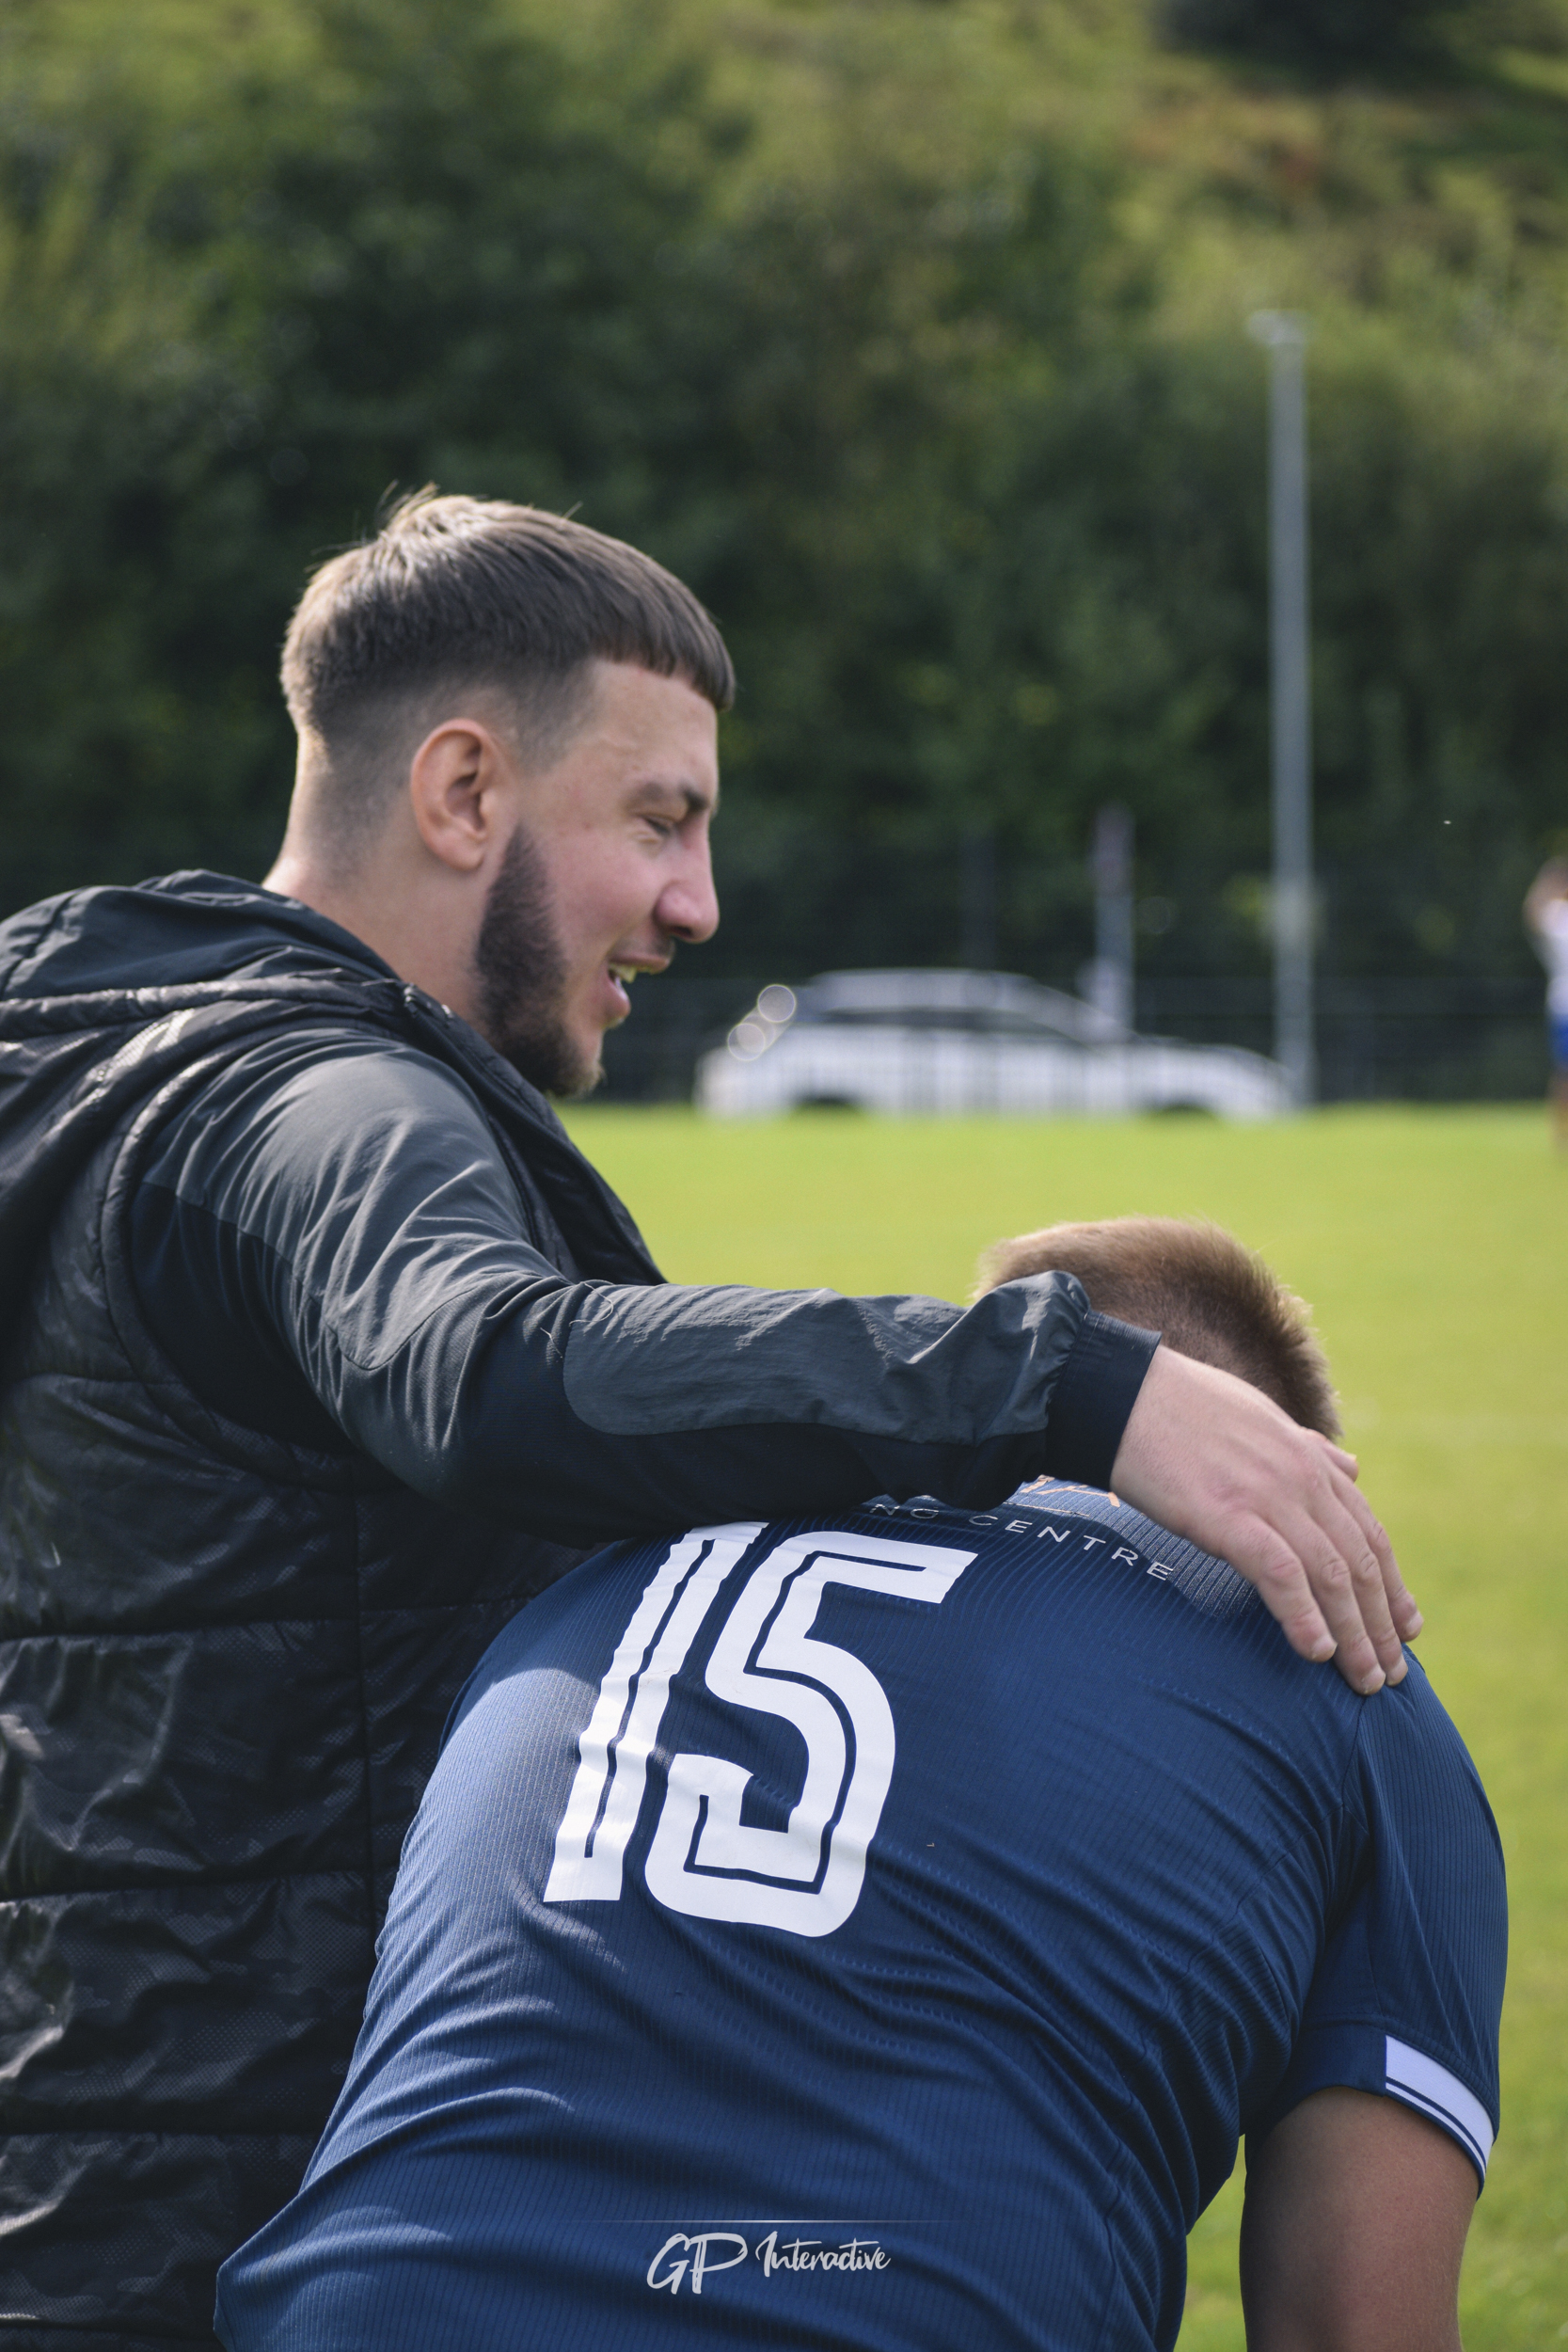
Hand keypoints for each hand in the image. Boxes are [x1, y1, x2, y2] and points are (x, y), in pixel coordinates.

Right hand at [1110, 1346, 1418, 1694]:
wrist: (1120, 1394)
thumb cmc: (1179, 1406)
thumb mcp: (1259, 1418)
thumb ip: (1308, 1449)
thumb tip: (1350, 1466)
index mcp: (1307, 1459)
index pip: (1367, 1531)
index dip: (1392, 1584)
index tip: (1407, 1628)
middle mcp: (1300, 1478)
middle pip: (1359, 1561)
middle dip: (1381, 1623)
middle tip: (1392, 1675)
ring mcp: (1267, 1496)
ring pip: (1331, 1574)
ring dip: (1355, 1634)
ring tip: (1365, 1681)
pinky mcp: (1227, 1515)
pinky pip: (1280, 1573)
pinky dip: (1304, 1615)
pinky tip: (1317, 1651)